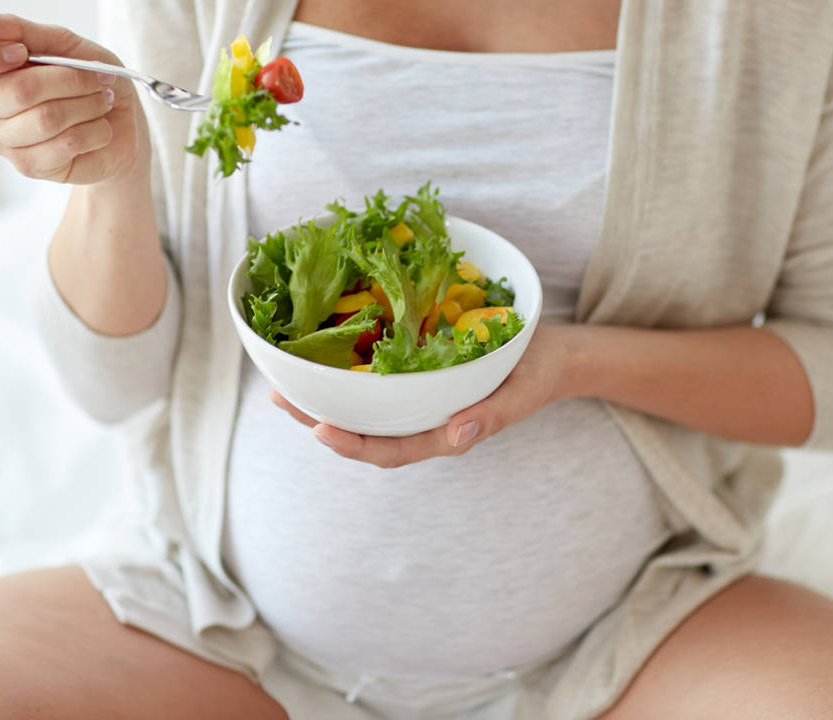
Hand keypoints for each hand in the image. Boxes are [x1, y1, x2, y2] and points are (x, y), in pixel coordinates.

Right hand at [0, 6, 149, 185]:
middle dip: (72, 80)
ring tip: (102, 102)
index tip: (21, 51)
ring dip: (89, 105)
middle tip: (96, 79)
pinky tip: (99, 128)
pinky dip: (96, 131)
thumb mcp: (62, 43)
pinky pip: (66, 144)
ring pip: (48, 119)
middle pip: (20, 90)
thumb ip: (17, 29)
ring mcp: (4, 142)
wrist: (121, 125)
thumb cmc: (87, 80)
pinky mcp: (30, 167)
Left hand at [270, 325, 576, 467]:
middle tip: (280, 398)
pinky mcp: (417, 377)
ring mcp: (418, 402)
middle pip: (363, 432)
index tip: (320, 430)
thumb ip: (492, 416)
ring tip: (285, 380)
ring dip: (324, 397)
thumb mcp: (522, 393)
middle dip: (319, 420)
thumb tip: (458, 436)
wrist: (552, 355)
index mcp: (444, 435)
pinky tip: (322, 353)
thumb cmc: (537, 375)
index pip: (391, 450)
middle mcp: (423, 422)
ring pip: (363, 409)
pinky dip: (347, 372)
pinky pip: (375, 382)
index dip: (353, 445)